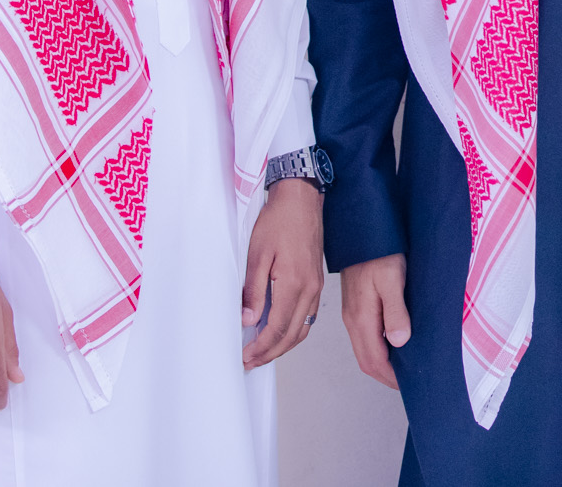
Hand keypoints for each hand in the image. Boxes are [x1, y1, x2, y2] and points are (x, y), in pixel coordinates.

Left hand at [242, 179, 325, 368]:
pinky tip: (280, 331)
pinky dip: (293, 330)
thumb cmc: (279, 220)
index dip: (260, 347)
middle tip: (250, 361)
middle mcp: (310, 289)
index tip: (246, 356)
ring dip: (283, 345)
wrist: (301, 199)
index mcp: (295, 284)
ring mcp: (315, 286)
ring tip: (262, 352)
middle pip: (292, 335)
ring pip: (302, 328)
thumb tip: (249, 319)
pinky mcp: (316, 281)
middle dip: (270, 353)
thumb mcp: (257, 254)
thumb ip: (254, 290)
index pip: (277, 329)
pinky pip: (307, 315)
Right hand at [339, 254, 411, 389]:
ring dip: (382, 363)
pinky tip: (393, 343)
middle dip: (386, 376)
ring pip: (364, 349)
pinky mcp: (356, 306)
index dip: (391, 377)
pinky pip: (365, 336)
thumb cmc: (379, 251)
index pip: (374, 361)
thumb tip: (400, 341)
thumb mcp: (392, 279)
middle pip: (366, 360)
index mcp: (361, 318)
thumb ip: (395, 311)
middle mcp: (353, 320)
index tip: (408, 384)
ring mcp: (353, 314)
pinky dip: (378, 348)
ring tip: (404, 367)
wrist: (362, 231)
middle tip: (408, 381)